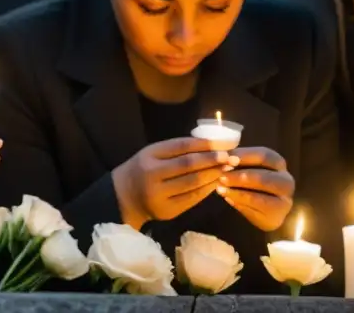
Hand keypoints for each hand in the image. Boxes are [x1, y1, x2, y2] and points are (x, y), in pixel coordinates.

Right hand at [111, 136, 234, 229]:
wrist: (123, 197)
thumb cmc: (143, 169)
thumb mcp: (153, 154)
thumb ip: (176, 149)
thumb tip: (210, 144)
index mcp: (150, 155)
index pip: (182, 146)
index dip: (204, 144)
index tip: (223, 143)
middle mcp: (153, 174)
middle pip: (188, 165)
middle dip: (212, 160)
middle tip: (230, 157)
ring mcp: (159, 195)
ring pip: (192, 183)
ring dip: (213, 175)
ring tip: (227, 169)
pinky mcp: (167, 211)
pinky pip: (192, 199)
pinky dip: (207, 190)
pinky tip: (216, 183)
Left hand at [216, 147, 293, 230]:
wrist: (266, 211)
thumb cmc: (253, 183)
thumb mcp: (248, 168)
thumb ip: (239, 162)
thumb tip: (223, 156)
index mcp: (279, 164)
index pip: (264, 155)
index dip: (245, 155)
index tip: (226, 157)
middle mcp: (286, 181)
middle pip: (263, 176)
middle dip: (239, 176)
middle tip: (221, 176)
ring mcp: (284, 200)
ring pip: (258, 195)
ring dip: (236, 190)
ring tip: (220, 188)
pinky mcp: (276, 215)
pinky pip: (255, 207)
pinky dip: (239, 201)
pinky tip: (227, 197)